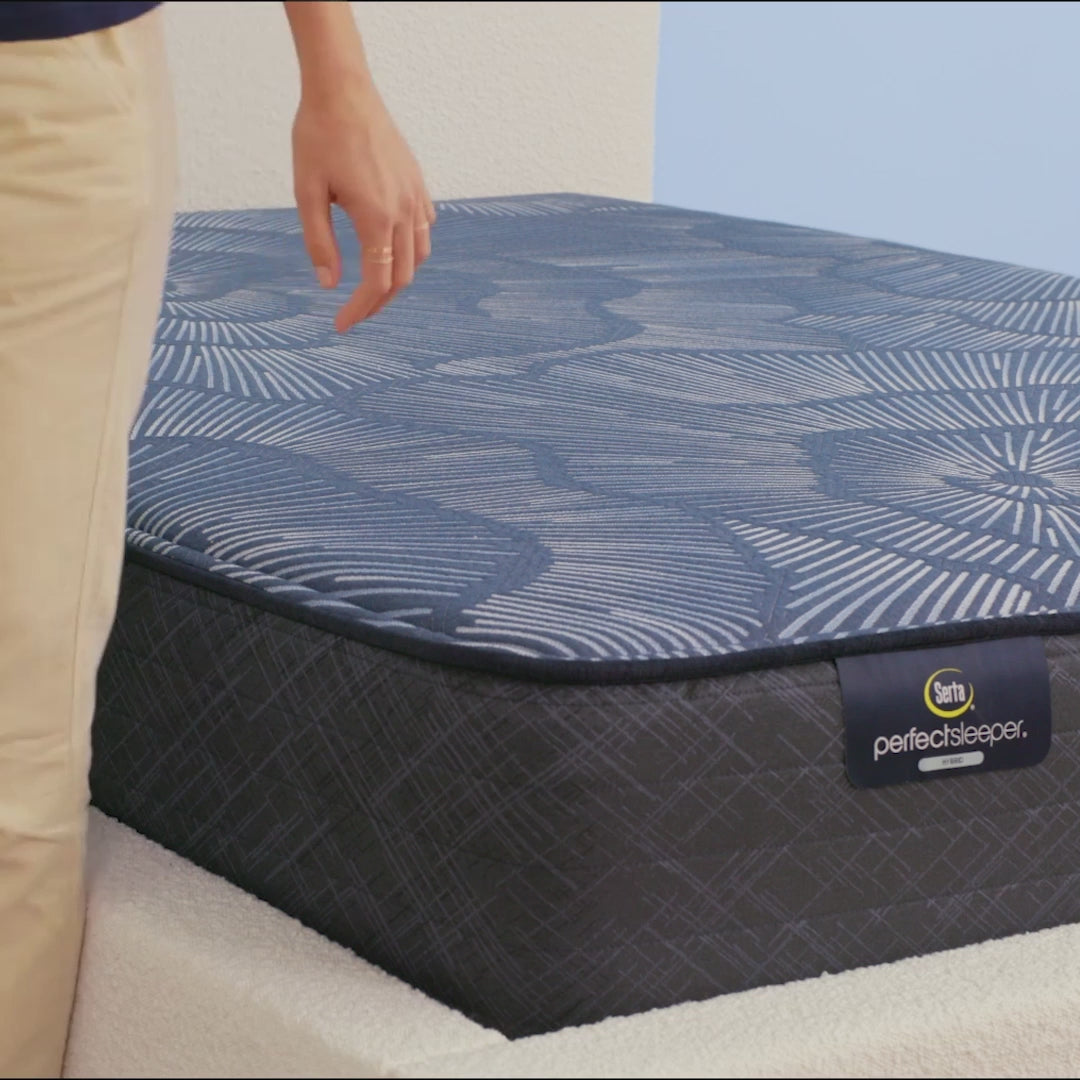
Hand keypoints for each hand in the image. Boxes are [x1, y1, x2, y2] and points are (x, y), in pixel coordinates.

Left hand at [292, 80, 435, 332]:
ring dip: (397, 279)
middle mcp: (404, 211)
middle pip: (401, 277)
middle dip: (377, 302)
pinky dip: (410, 250)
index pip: (376, 283)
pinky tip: (390, 249)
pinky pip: (424, 229)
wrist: (343, 88)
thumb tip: (329, 284)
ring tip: (372, 287)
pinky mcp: (418, 184)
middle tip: (354, 314)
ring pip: (417, 257)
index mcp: (376, 217)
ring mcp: (416, 197)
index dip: (359, 310)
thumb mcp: (307, 192)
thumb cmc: (317, 135)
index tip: (341, 325)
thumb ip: (319, 242)